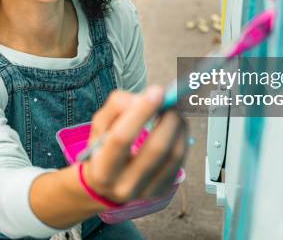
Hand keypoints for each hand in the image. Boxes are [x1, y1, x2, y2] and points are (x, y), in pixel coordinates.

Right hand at [83, 86, 187, 203]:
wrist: (104, 185)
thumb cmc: (102, 148)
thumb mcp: (100, 125)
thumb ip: (117, 106)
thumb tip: (146, 98)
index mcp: (102, 169)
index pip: (122, 138)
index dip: (142, 112)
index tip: (158, 91)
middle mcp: (125, 185)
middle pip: (156, 149)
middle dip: (169, 118)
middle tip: (171, 100)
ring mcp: (147, 191)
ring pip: (174, 154)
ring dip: (179, 126)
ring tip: (174, 111)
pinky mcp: (163, 189)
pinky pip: (180, 160)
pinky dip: (182, 137)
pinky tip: (176, 126)